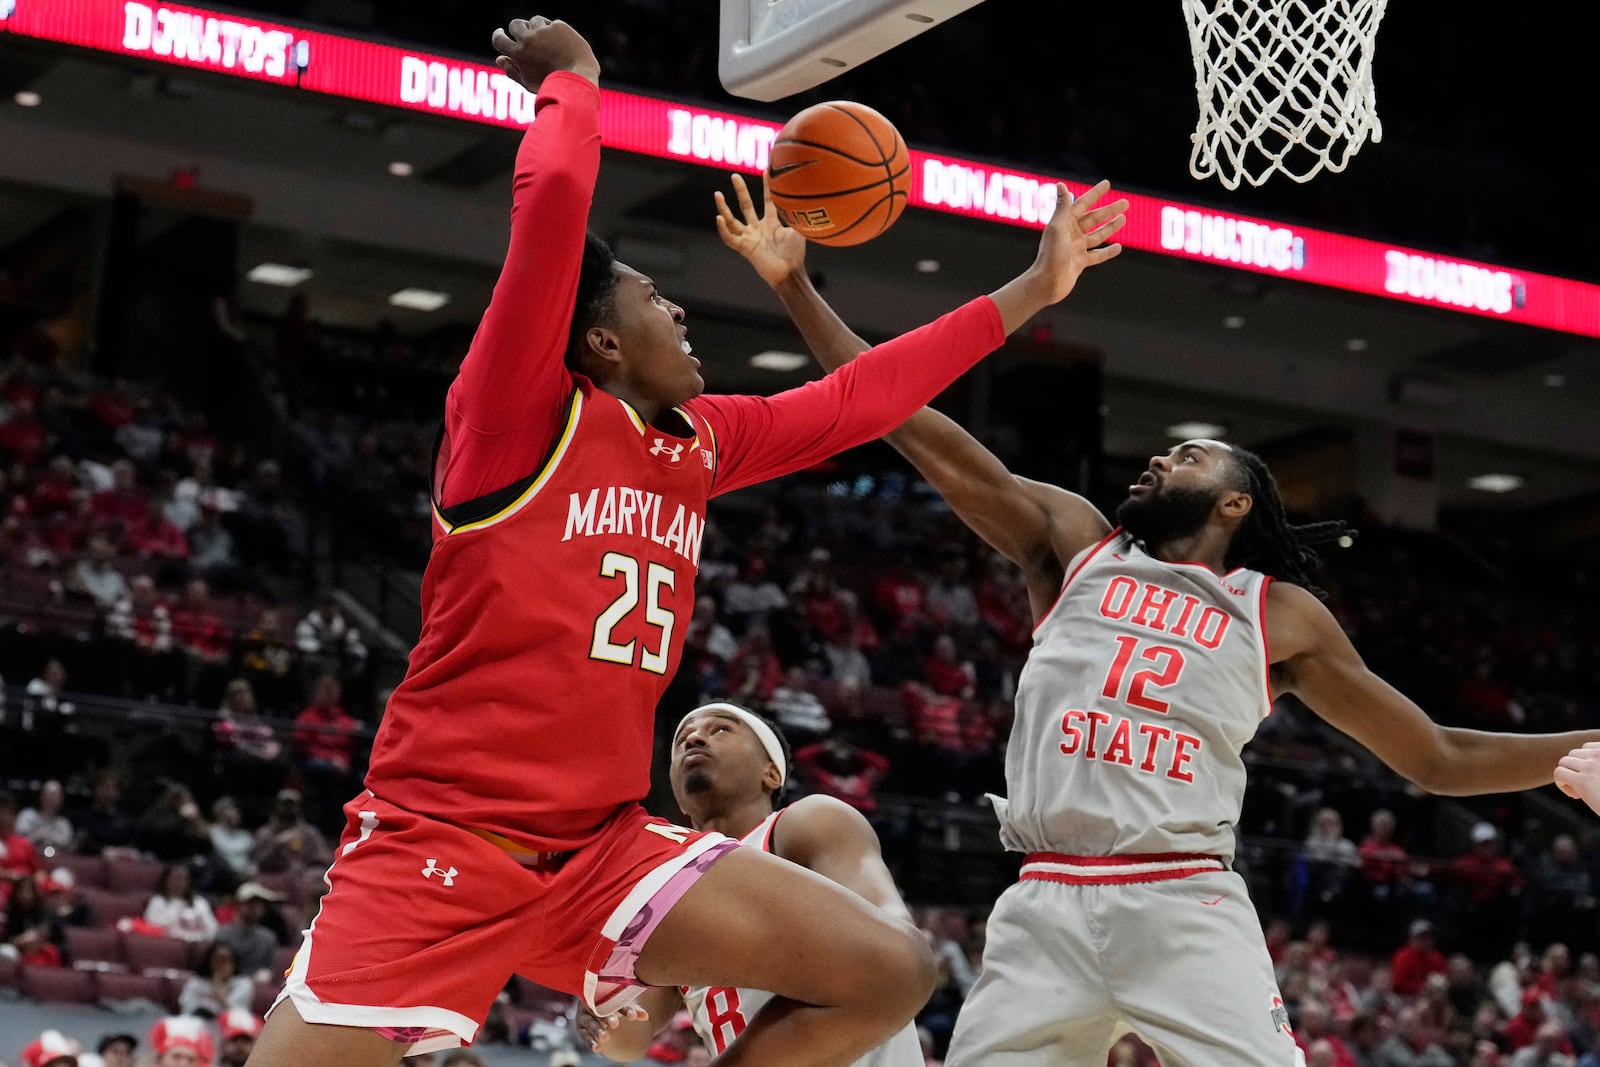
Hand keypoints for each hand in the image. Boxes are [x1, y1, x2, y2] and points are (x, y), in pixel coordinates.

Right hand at [492, 17, 600, 91]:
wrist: (579, 79)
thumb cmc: (553, 85)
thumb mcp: (529, 82)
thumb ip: (512, 70)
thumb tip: (499, 59)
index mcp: (518, 53)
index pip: (498, 39)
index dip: (498, 35)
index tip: (501, 33)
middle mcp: (528, 39)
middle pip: (515, 24)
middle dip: (518, 29)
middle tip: (526, 36)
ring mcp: (544, 31)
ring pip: (534, 21)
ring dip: (537, 29)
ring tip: (548, 43)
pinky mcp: (559, 27)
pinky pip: (553, 24)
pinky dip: (555, 32)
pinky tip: (562, 44)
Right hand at [575, 1001, 648, 1051]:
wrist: (593, 1004)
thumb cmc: (611, 1003)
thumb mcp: (622, 1005)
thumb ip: (633, 1010)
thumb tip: (646, 1016)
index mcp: (602, 993)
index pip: (614, 1000)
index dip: (624, 1008)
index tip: (633, 1017)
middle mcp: (591, 1003)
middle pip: (599, 1010)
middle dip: (607, 1017)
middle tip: (615, 1024)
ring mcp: (584, 1016)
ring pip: (590, 1023)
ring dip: (597, 1030)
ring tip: (605, 1038)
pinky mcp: (580, 1028)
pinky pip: (584, 1035)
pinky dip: (590, 1042)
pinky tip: (597, 1048)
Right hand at [715, 172, 806, 286]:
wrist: (789, 273)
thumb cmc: (795, 255)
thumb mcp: (799, 231)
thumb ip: (799, 216)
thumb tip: (808, 201)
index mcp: (771, 223)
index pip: (767, 201)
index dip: (766, 187)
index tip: (766, 171)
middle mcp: (758, 229)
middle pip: (745, 206)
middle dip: (740, 190)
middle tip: (734, 175)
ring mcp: (749, 238)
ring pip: (732, 220)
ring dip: (724, 208)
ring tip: (717, 194)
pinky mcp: (744, 248)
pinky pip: (730, 238)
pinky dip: (723, 229)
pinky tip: (719, 218)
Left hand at [1024, 180, 1127, 305]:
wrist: (1046, 283)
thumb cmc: (1050, 255)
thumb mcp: (1057, 228)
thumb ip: (1062, 207)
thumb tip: (1060, 184)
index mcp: (1064, 224)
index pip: (1082, 204)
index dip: (1095, 194)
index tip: (1107, 184)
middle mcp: (1070, 235)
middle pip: (1093, 219)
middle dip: (1109, 210)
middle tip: (1125, 203)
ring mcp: (1076, 249)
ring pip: (1097, 235)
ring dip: (1111, 227)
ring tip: (1124, 218)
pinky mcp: (1080, 263)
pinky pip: (1097, 255)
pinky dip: (1108, 251)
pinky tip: (1118, 247)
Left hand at [1556, 741, 1599, 814]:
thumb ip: (1596, 768)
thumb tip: (1581, 762)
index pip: (1587, 747)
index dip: (1584, 762)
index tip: (1592, 778)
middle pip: (1574, 754)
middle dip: (1575, 769)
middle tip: (1585, 787)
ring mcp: (1592, 766)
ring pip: (1564, 762)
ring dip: (1567, 776)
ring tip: (1580, 791)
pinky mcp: (1583, 781)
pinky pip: (1559, 773)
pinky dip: (1561, 784)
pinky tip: (1575, 795)